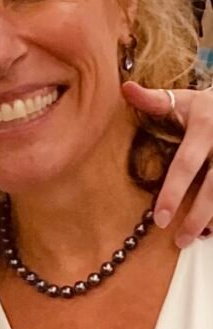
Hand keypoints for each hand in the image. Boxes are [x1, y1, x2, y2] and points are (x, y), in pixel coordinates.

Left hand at [123, 82, 212, 247]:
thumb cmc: (209, 104)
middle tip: (179, 240)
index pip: (185, 166)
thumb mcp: (185, 98)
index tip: (159, 219)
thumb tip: (125, 88)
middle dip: (197, 216)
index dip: (173, 193)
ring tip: (198, 238)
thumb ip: (155, 100)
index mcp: (204, 127)